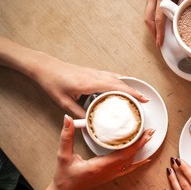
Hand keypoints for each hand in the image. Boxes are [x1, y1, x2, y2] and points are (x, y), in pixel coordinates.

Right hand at [10, 115, 154, 189]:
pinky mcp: (109, 176)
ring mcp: (110, 175)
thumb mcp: (63, 155)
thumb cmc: (65, 177)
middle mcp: (108, 172)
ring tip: (149, 138)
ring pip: (130, 163)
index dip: (136, 144)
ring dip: (140, 150)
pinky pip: (127, 169)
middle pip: (130, 157)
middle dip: (142, 143)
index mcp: (100, 166)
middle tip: (151, 132)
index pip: (123, 154)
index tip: (145, 134)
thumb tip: (68, 120)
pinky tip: (145, 159)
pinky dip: (137, 163)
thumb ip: (66, 137)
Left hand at [32, 53, 148, 117]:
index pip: (116, 87)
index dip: (131, 93)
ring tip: (137, 94)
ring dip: (128, 85)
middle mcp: (94, 76)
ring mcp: (94, 72)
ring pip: (116, 78)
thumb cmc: (52, 82)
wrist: (45, 67)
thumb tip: (90, 123)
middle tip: (145, 100)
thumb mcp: (64, 102)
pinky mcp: (91, 72)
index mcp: (90, 83)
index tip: (142, 99)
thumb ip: (78, 113)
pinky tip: (122, 85)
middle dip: (134, 91)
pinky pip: (110, 76)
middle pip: (120, 82)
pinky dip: (119, 81)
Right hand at [144, 0, 190, 46]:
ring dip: (152, 26)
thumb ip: (184, 4)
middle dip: (153, 32)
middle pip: (148, 18)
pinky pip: (148, 8)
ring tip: (159, 35)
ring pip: (146, 14)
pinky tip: (158, 23)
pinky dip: (152, 18)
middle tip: (158, 43)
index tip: (160, 42)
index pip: (159, 18)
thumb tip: (181, 20)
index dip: (159, 32)